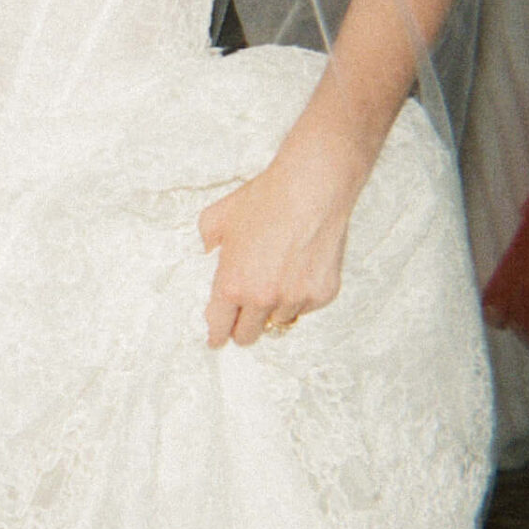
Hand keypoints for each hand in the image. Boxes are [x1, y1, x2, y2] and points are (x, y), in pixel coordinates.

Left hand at [198, 135, 362, 347]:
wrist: (312, 187)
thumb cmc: (266, 199)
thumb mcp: (217, 218)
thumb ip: (206, 243)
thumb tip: (206, 254)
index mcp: (232, 285)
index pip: (219, 327)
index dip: (216, 336)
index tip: (217, 340)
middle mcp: (263, 299)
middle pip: (248, 336)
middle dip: (243, 328)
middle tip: (244, 316)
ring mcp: (295, 299)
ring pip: (279, 322)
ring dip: (274, 310)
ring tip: (276, 280)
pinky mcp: (322, 294)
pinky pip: (305, 308)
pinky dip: (300, 297)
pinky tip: (298, 270)